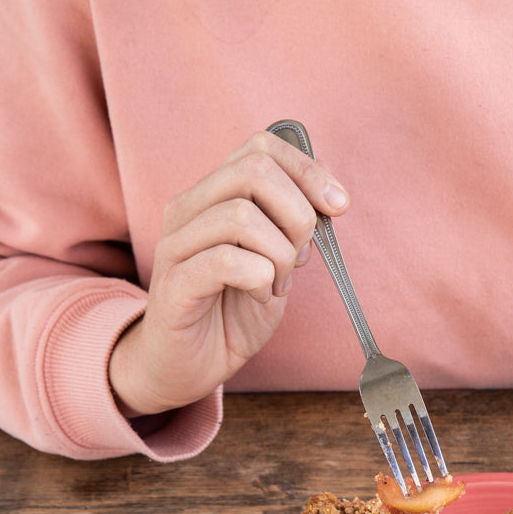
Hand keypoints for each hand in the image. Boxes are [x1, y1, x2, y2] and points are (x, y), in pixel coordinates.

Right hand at [108, 131, 350, 416]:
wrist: (186, 366)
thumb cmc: (230, 312)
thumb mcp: (274, 261)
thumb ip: (293, 225)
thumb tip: (328, 192)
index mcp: (212, 195)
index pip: (260, 146)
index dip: (308, 170)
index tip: (338, 206)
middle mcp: (188, 210)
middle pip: (253, 170)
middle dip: (298, 213)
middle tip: (301, 256)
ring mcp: (176, 245)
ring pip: (241, 215)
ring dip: (279, 253)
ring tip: (278, 283)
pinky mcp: (174, 284)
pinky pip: (225, 262)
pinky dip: (259, 279)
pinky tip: (260, 296)